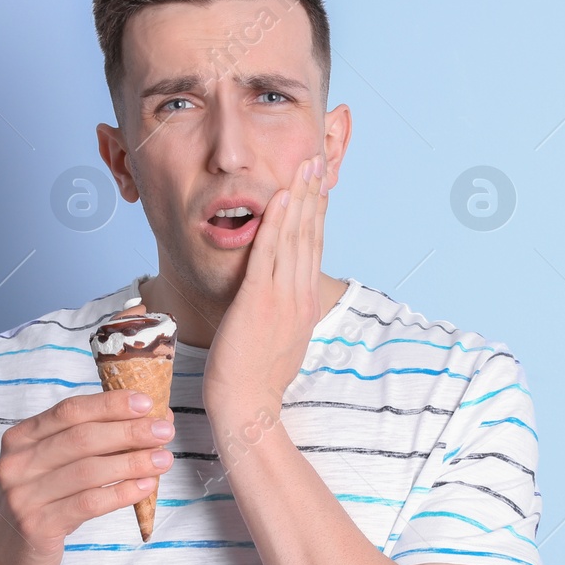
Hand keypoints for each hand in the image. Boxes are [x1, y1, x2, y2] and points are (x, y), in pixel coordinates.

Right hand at [0, 389, 173, 564]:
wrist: (10, 561)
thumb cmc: (45, 506)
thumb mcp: (57, 469)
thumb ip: (93, 444)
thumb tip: (150, 421)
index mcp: (21, 438)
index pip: (70, 411)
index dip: (110, 404)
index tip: (147, 403)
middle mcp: (16, 463)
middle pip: (81, 438)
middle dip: (129, 431)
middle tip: (164, 431)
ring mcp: (23, 495)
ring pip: (88, 470)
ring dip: (132, 462)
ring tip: (164, 459)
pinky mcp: (36, 525)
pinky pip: (88, 503)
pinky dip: (121, 493)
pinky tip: (145, 487)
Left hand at [204, 152, 328, 439]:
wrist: (246, 405)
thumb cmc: (254, 381)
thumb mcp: (278, 342)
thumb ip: (281, 315)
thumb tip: (280, 304)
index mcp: (304, 304)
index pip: (313, 249)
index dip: (317, 213)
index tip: (318, 185)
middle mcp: (299, 296)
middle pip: (311, 235)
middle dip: (314, 194)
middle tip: (318, 159)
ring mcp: (282, 297)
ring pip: (295, 237)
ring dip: (300, 196)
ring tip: (305, 165)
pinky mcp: (260, 299)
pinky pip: (269, 252)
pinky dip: (276, 221)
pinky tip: (280, 196)